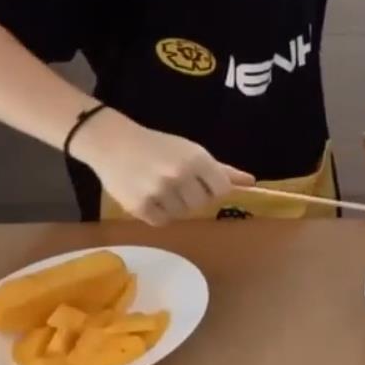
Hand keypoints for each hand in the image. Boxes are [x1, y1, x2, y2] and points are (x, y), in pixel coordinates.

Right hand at [71, 108, 254, 225]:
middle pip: (202, 204)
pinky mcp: (139, 206)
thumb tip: (251, 182)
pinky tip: (147, 196)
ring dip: (173, 206)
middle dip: (191, 197)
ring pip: (182, 215)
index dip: (212, 189)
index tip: (199, 182)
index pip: (222, 189)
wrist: (113, 143)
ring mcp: (159, 191)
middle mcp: (180, 175)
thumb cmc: (157, 146)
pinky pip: (161, 221)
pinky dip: (156, 213)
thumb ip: (222, 170)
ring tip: (158, 187)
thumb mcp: (191, 152)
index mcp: (197, 159)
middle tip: (174, 183)